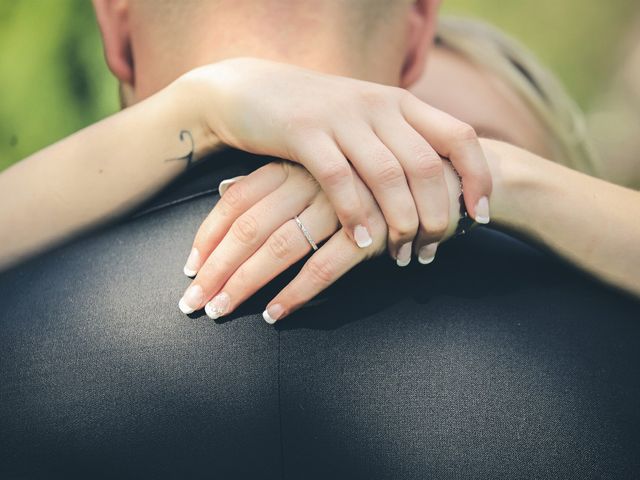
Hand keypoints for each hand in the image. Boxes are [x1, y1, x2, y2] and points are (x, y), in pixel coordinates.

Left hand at [178, 160, 461, 322]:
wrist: (445, 167)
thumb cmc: (370, 171)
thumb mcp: (319, 163)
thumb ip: (273, 177)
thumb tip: (223, 189)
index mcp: (295, 162)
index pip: (236, 200)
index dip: (209, 236)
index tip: (189, 267)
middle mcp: (312, 179)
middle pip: (249, 227)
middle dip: (216, 268)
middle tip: (191, 303)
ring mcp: (341, 203)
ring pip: (280, 247)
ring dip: (245, 283)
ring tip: (220, 311)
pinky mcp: (370, 229)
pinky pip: (325, 264)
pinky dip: (297, 292)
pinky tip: (276, 314)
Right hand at [181, 57, 490, 263]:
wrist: (254, 89)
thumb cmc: (317, 116)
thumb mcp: (366, 119)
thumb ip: (400, 143)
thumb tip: (438, 189)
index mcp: (400, 103)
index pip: (459, 136)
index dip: (477, 178)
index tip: (479, 218)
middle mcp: (378, 105)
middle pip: (426, 166)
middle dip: (437, 216)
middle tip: (430, 251)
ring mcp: (342, 117)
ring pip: (388, 175)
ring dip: (400, 223)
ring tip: (400, 256)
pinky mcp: (304, 133)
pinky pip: (340, 180)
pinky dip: (355, 215)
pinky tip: (361, 243)